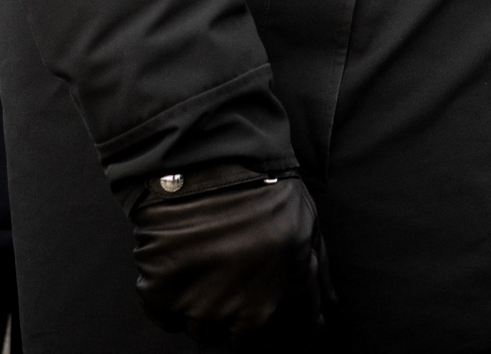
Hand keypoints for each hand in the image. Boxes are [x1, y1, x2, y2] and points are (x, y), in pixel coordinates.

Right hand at [132, 172, 322, 344]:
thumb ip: (319, 272)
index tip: (275, 317)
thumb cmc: (259, 183)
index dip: (289, 331)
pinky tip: (180, 263)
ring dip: (205, 308)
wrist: (202, 156)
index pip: (296, 337)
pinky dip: (170, 297)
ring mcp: (203, 307)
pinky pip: (167, 317)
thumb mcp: (306, 220)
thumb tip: (327, 311)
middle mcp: (249, 309)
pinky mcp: (162, 297)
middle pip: (244, 341)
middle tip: (233, 277)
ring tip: (205, 263)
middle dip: (242, 316)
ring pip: (204, 331)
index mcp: (289, 292)